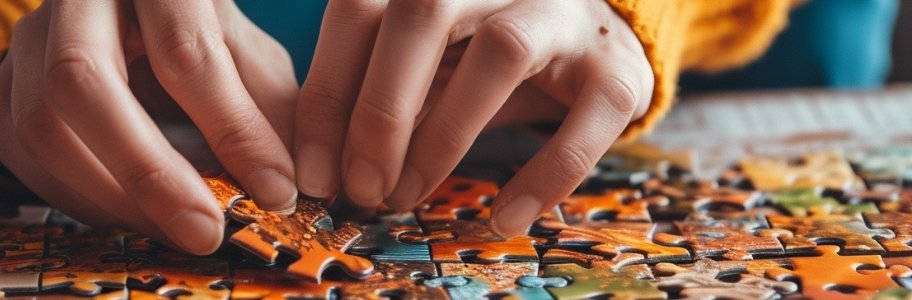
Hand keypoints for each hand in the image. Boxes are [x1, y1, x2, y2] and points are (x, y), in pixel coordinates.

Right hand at [0, 0, 298, 254]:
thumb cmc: (196, 37)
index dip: (231, 127)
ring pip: (41, 124)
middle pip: (83, 81)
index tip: (273, 190)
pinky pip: (18, 154)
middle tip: (204, 230)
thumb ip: (267, 111)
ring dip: (110, 196)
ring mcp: (26, 39)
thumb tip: (289, 185)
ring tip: (173, 228)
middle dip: (147, 171)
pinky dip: (73, 197)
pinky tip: (127, 213)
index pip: (184, 50)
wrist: (122, 21)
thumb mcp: (246, 57)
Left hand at [293, 0, 652, 234]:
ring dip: (442, 138)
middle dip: (379, 112)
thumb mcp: (427, 60)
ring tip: (406, 198)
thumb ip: (381, 89)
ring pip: (501, 52)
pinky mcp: (618, 66)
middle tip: (360, 188)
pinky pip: (588, 117)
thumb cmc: (486, 51)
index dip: (329, 92)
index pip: (361, 10)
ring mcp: (563, 12)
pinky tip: (506, 216)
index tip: (314, 170)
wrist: (602, 34)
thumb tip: (328, 161)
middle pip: (424, 14)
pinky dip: (546, 173)